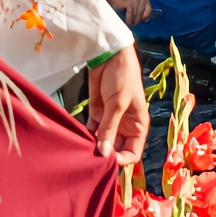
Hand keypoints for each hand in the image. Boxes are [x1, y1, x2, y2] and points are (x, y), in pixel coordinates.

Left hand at [87, 46, 147, 163]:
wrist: (109, 55)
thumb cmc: (122, 77)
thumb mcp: (118, 103)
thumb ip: (109, 128)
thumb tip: (104, 153)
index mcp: (138, 126)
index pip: (132, 153)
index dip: (122, 160)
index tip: (107, 161)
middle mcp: (125, 126)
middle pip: (116, 150)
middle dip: (105, 155)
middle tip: (90, 160)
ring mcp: (110, 121)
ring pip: (103, 141)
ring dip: (94, 147)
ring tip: (81, 153)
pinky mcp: (97, 114)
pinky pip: (92, 130)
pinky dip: (86, 136)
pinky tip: (77, 140)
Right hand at [106, 0, 152, 24]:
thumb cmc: (127, 4)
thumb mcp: (137, 7)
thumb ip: (143, 12)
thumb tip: (146, 20)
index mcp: (145, 0)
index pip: (149, 10)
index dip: (146, 16)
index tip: (142, 21)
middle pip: (142, 14)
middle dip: (137, 20)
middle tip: (133, 24)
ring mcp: (136, 1)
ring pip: (136, 15)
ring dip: (133, 21)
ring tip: (129, 23)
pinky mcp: (130, 3)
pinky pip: (131, 14)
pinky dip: (128, 19)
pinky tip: (127, 22)